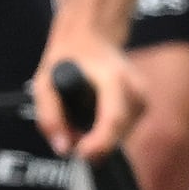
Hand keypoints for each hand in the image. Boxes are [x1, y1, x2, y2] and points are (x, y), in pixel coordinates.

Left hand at [38, 33, 133, 156]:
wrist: (92, 35)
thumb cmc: (69, 57)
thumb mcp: (44, 82)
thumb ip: (50, 117)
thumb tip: (64, 148)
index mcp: (114, 78)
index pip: (114, 120)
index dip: (98, 144)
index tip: (80, 153)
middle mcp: (135, 88)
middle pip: (118, 134)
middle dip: (93, 142)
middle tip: (70, 131)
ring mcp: (143, 97)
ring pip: (121, 136)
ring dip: (100, 137)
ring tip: (81, 115)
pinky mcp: (144, 105)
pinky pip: (124, 131)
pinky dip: (108, 130)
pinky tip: (96, 112)